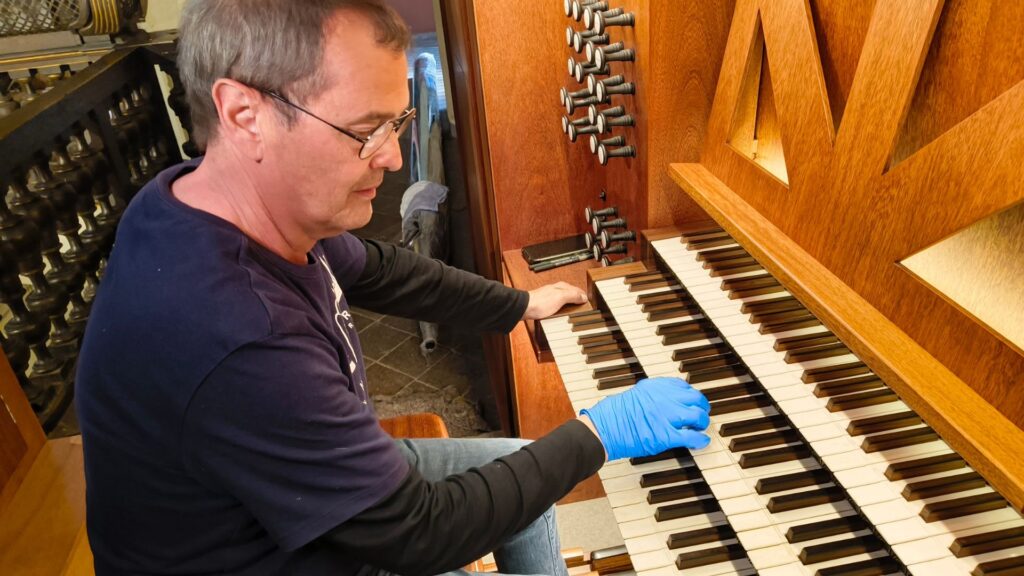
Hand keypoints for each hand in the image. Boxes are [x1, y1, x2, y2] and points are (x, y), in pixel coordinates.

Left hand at [523, 282, 587, 319]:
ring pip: (565, 298)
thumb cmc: (540, 302)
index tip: (589, 301)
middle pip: (571, 293)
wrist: (525, 308)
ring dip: (570, 303)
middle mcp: (556, 290)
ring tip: (576, 309)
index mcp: (562, 286)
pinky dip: (563, 307)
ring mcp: (551, 296)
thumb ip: (572, 295)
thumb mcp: (560, 297)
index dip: (584, 296)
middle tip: (584, 305)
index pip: (577, 290)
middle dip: (578, 298)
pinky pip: (559, 304)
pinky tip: (563, 312)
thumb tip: (583, 296)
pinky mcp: (546, 303)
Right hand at [580, 377, 710, 460]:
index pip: (682, 386)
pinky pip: (691, 436)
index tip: (692, 400)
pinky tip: (702, 441)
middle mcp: (664, 398)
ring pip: (697, 416)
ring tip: (700, 427)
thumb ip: (652, 396)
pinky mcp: (665, 435)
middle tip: (702, 414)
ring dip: (702, 422)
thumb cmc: (613, 414)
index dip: (691, 394)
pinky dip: (700, 439)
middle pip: (695, 398)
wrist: (604, 428)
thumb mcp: (635, 395)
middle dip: (702, 406)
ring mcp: (666, 416)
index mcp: (655, 386)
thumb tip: (666, 400)